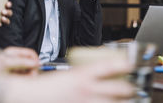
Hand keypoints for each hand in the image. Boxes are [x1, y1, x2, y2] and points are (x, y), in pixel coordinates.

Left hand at [0, 1, 12, 31]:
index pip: (7, 4)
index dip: (9, 4)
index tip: (6, 3)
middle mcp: (0, 12)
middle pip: (9, 11)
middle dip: (8, 11)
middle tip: (3, 11)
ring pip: (7, 19)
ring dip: (6, 18)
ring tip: (2, 17)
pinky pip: (0, 24)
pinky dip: (0, 24)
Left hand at [0, 46, 39, 75]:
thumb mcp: (8, 64)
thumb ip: (23, 62)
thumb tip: (36, 63)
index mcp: (14, 52)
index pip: (31, 54)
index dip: (36, 61)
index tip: (36, 69)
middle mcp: (15, 58)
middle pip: (31, 63)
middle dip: (32, 70)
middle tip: (29, 77)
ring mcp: (14, 67)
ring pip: (27, 71)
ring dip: (27, 75)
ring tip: (21, 79)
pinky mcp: (13, 75)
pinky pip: (22, 76)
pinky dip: (23, 79)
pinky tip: (17, 81)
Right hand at [4, 60, 135, 102]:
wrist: (30, 96)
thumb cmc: (46, 87)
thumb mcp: (67, 74)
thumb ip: (83, 76)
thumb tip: (97, 76)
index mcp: (82, 75)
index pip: (111, 66)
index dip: (126, 65)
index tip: (132, 65)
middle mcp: (87, 89)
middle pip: (121, 89)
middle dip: (130, 89)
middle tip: (132, 88)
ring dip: (123, 101)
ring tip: (125, 99)